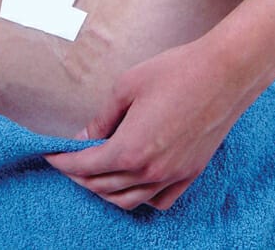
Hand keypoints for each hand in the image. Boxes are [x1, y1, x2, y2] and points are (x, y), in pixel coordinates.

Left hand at [43, 37, 252, 210]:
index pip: (86, 166)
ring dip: (104, 190)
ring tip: (92, 174)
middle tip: (66, 161)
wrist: (223, 73)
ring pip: (128, 200)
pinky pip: (159, 201)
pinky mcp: (190, 173)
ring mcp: (173, 176)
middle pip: (103, 186)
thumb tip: (85, 137)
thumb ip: (103, 118)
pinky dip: (138, 198)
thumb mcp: (126, 88)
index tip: (51, 155)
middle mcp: (150, 171)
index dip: (63, 162)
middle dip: (78, 176)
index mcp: (130, 148)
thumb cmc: (173, 72)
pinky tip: (131, 183)